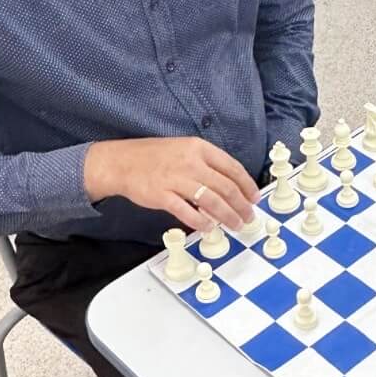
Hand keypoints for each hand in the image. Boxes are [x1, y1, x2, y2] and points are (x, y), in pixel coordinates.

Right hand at [84, 137, 259, 231]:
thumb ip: (206, 165)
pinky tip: (209, 228)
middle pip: (226, 187)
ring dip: (227, 216)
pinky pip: (187, 212)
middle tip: (249, 218)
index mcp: (199, 148)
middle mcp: (190, 162)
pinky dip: (201, 222)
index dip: (247, 186)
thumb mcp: (184, 149)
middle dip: (241, 206)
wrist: (121, 162)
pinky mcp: (161, 195)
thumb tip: (230, 186)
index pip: (232, 168)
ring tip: (235, 225)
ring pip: (211, 201)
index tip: (254, 198)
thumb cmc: (154, 157)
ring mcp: (175, 179)